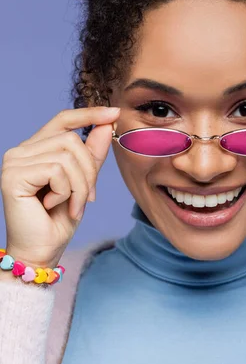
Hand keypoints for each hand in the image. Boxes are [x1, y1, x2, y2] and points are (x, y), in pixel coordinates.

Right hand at [0, 106, 119, 270]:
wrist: (42, 251)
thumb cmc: (59, 220)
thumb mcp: (83, 183)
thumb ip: (92, 155)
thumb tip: (106, 125)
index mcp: (36, 149)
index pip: (62, 120)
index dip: (88, 114)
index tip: (114, 113)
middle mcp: (21, 151)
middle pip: (71, 140)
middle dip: (89, 172)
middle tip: (88, 199)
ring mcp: (14, 162)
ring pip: (67, 156)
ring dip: (80, 186)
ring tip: (73, 206)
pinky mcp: (14, 175)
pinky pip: (57, 170)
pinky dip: (66, 192)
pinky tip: (53, 206)